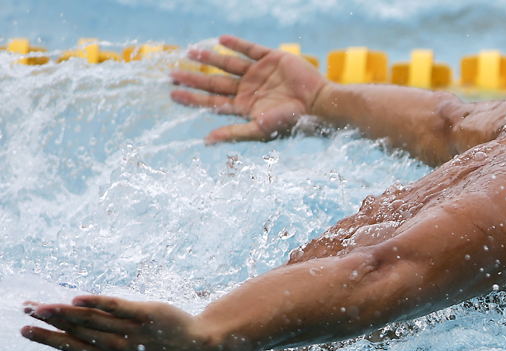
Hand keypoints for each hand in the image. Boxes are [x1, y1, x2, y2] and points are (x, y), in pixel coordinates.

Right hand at [21, 295, 214, 350]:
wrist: (195, 345)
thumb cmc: (156, 343)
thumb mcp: (127, 347)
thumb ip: (103, 335)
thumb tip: (75, 320)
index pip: (73, 346)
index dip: (48, 339)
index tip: (23, 330)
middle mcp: (117, 346)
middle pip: (77, 331)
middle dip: (49, 322)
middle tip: (25, 311)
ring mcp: (131, 330)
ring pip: (92, 321)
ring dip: (65, 313)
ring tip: (41, 306)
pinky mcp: (147, 314)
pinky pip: (119, 308)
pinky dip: (97, 303)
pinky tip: (78, 299)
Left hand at [170, 35, 328, 144]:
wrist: (319, 104)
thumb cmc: (292, 121)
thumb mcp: (259, 129)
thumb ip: (233, 132)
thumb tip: (206, 141)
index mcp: (245, 107)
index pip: (212, 101)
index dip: (192, 97)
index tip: (172, 92)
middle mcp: (249, 89)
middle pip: (215, 83)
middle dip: (194, 77)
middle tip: (172, 72)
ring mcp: (260, 73)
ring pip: (228, 64)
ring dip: (209, 58)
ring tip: (190, 52)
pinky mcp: (272, 59)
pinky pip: (250, 49)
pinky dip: (236, 44)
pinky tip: (220, 40)